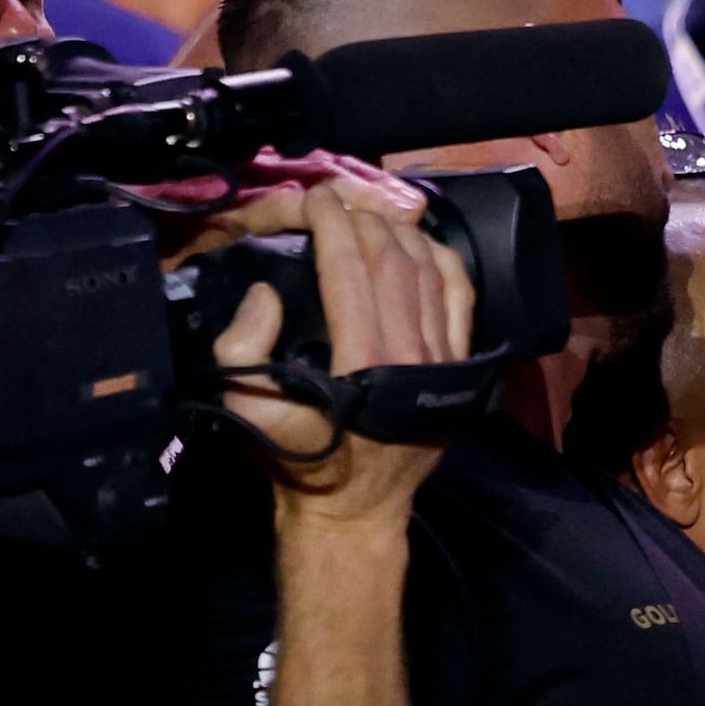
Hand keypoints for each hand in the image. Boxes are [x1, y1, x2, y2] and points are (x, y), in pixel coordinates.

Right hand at [200, 160, 479, 525]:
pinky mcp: (461, 364)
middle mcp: (414, 351)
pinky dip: (444, 260)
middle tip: (335, 197)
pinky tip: (422, 240)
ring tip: (368, 211)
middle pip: (393, 260)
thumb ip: (242, 346)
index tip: (314, 198)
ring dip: (400, 232)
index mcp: (364, 359)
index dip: (332, 223)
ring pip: (431, 272)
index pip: (352, 267)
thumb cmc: (296, 457)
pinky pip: (462, 296)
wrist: (355, 507)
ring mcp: (445, 356)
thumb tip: (267, 291)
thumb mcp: (248, 408)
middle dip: (363, 218)